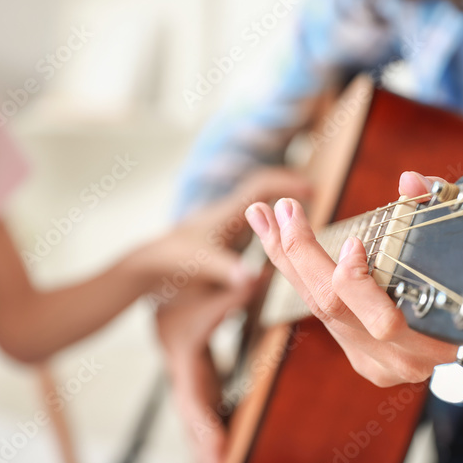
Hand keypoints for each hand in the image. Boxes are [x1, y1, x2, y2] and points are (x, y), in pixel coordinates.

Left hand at [136, 168, 312, 294]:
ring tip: (303, 216)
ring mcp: (226, 225)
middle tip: (314, 196)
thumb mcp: (202, 266)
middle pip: (263, 190)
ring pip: (258, 207)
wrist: (148, 268)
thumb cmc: (172, 263)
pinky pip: (253, 225)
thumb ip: (227, 270)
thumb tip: (252, 278)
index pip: (260, 186)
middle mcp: (228, 214)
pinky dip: (270, 226)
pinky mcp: (224, 239)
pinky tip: (282, 240)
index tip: (311, 190)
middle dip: (288, 189)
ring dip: (280, 207)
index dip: (286, 183)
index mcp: (226, 213)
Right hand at [152, 167, 311, 462]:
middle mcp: (177, 359)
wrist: (151, 257)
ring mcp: (183, 366)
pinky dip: (212, 425)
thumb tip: (255, 277)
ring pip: (195, 411)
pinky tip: (223, 449)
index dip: (204, 419)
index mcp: (180, 342)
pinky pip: (203, 400)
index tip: (216, 451)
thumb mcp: (202, 260)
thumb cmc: (179, 256)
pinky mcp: (194, 366)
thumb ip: (228, 272)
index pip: (193, 387)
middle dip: (202, 445)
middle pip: (190, 409)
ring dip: (205, 444)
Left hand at [244, 170, 462, 399]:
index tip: (352, 244)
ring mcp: (373, 363)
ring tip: (261, 217)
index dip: (360, 285)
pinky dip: (298, 275)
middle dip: (302, 255)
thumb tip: (410, 182)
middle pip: (333, 310)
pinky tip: (277, 244)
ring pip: (316, 310)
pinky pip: (320, 314)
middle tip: (282, 210)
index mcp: (432, 343)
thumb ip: (442, 213)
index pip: (384, 322)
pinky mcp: (359, 357)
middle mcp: (396, 360)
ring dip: (285, 259)